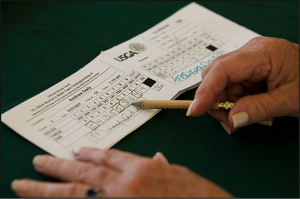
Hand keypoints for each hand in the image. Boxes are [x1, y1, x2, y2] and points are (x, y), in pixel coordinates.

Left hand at [11, 147, 231, 197]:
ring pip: (79, 193)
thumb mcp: (178, 175)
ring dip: (51, 189)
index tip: (74, 152)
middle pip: (86, 173)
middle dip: (58, 168)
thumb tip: (151, 161)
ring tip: (28, 184)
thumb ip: (158, 168)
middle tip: (38, 162)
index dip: (89, 154)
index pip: (108, 157)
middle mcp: (127, 183)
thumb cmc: (199, 194)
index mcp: (143, 168)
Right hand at [187, 37, 298, 133]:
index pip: (222, 69)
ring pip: (222, 84)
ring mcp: (248, 60)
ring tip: (247, 116)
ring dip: (228, 104)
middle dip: (217, 101)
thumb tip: (232, 120)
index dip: (205, 91)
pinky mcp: (248, 68)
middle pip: (217, 76)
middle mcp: (250, 52)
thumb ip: (259, 109)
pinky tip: (248, 109)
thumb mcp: (290, 99)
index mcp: (262, 54)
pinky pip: (232, 86)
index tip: (195, 110)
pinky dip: (235, 102)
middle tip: (229, 121)